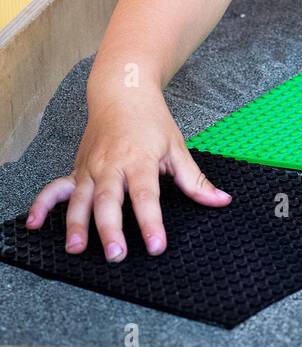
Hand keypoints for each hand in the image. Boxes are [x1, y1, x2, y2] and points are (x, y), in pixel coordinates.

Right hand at [24, 88, 231, 260]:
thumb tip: (222, 200)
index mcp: (139, 160)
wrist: (122, 91)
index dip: (151, 222)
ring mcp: (90, 168)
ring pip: (81, 199)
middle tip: (116, 255)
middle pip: (108, 200)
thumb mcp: (177, 147)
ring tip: (77, 249)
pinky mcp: (77, 169)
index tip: (156, 245)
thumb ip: (195, 180)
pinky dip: (43, 206)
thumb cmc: (150, 119)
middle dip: (110, 230)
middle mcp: (111, 165)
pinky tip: (36, 224)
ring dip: (77, 224)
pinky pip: (56, 189)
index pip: (146, 196)